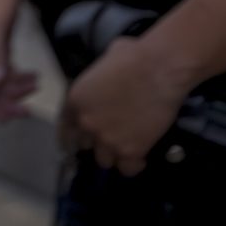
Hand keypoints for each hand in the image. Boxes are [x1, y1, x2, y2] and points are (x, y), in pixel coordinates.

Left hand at [60, 35, 186, 175]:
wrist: (159, 70)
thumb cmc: (133, 56)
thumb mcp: (103, 63)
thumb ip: (97, 80)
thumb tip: (105, 80)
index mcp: (76, 100)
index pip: (66, 126)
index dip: (76, 132)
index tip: (82, 136)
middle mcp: (87, 123)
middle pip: (85, 144)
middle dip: (96, 140)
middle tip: (112, 133)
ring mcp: (108, 140)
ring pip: (104, 160)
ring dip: (114, 153)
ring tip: (127, 144)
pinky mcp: (131, 151)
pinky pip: (127, 169)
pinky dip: (133, 164)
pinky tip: (140, 155)